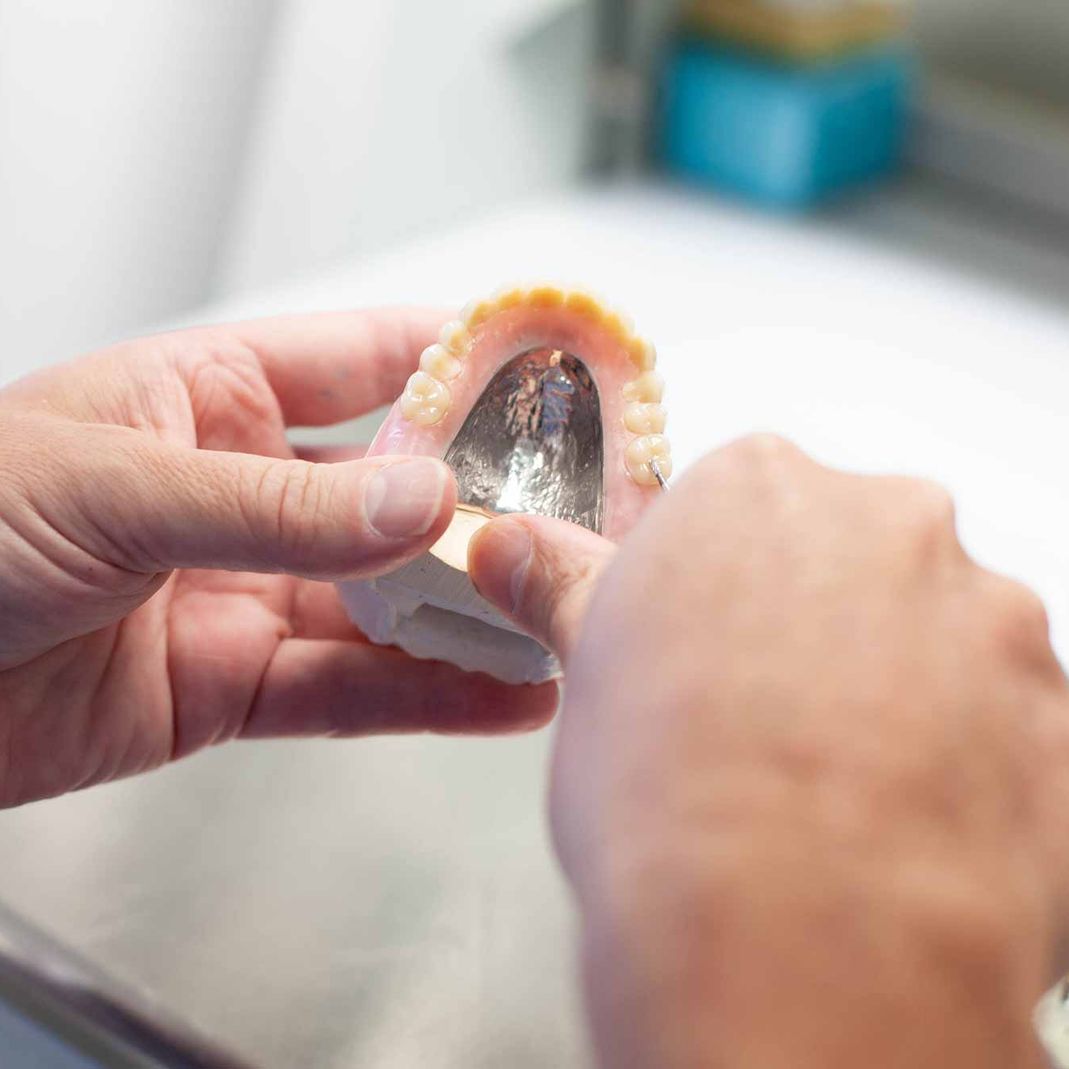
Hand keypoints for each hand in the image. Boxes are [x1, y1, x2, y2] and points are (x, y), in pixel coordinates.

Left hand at [0, 311, 554, 806]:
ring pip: (385, 606)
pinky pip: (349, 691)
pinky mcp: (232, 686)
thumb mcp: (116, 491)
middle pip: (395, 496)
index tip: (554, 367)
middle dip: (487, 511)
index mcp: (214, 399)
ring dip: (473, 619)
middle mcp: (247, 492)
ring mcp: (245, 592)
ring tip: (562, 626)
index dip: (461, 361)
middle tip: (579, 524)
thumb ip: (280, 507)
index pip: (367, 361)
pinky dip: (427, 697)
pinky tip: (499, 698)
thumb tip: (425, 502)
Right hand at [470, 436, 1068, 1068]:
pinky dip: (963, 760)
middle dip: (813, 624)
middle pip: (847, 559)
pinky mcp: (1055, 714)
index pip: (741, 509)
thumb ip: (559, 582)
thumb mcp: (588, 662)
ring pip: (935, 639)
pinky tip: (900, 825)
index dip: (715, 588)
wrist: (795, 934)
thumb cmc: (676, 790)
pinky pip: (1002, 722)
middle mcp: (891, 524)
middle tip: (763, 722)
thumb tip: (510, 548)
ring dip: (896, 691)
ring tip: (834, 788)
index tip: (703, 645)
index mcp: (761, 486)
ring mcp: (989, 617)